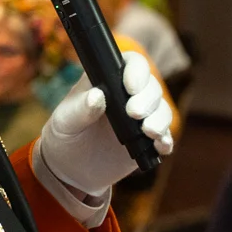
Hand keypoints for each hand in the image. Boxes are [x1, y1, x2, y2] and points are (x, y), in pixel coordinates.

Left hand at [35, 50, 174, 196]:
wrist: (71, 167)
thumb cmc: (65, 134)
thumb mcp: (65, 121)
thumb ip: (79, 108)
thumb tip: (97, 96)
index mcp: (108, 81)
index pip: (132, 64)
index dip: (137, 71)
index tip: (130, 87)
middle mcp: (129, 96)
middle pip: (152, 87)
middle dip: (148, 99)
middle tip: (134, 113)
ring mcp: (141, 118)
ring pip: (162, 110)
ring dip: (160, 119)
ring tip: (149, 132)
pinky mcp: (148, 141)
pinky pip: (164, 137)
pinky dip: (166, 141)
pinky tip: (160, 146)